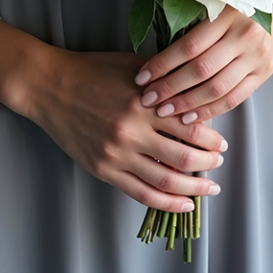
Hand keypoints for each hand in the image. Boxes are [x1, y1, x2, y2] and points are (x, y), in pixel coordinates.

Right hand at [23, 47, 227, 213]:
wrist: (50, 87)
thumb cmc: (92, 70)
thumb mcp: (131, 66)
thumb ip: (164, 78)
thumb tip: (196, 94)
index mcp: (142, 103)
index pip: (190, 127)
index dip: (211, 138)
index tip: (221, 142)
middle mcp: (132, 131)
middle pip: (183, 157)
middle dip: (208, 164)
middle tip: (219, 163)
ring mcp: (116, 154)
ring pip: (165, 182)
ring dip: (193, 189)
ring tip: (209, 189)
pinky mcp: (103, 170)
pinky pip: (141, 194)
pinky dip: (167, 204)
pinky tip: (184, 206)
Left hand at [132, 4, 272, 123]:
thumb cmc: (236, 4)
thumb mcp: (214, 4)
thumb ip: (192, 25)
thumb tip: (155, 58)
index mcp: (227, 14)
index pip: (189, 46)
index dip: (163, 64)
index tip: (142, 77)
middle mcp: (245, 36)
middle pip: (201, 70)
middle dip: (170, 88)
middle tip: (147, 100)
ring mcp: (257, 57)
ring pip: (217, 89)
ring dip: (187, 104)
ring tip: (164, 112)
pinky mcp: (264, 73)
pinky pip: (234, 98)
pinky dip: (210, 110)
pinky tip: (190, 117)